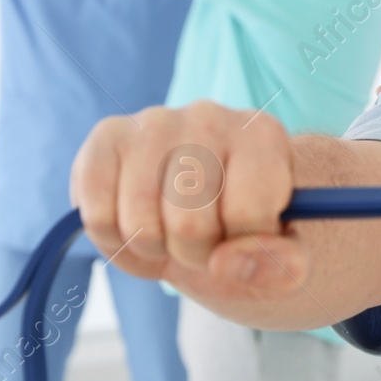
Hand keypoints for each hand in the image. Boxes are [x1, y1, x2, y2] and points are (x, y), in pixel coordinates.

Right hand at [71, 101, 307, 302]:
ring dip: (154, 252)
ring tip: (172, 233)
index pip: (249, 214)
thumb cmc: (248, 229)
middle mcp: (211, 115)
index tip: (244, 239)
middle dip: (195, 256)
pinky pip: (96, 217)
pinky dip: (113, 243)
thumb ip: (282, 265)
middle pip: (189, 225)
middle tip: (204, 242)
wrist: (206, 201)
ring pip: (139, 226)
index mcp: (264, 136)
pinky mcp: (108, 136)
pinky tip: (137, 225)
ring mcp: (154, 122)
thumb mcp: (284, 256)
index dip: (242, 249)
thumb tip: (226, 262)